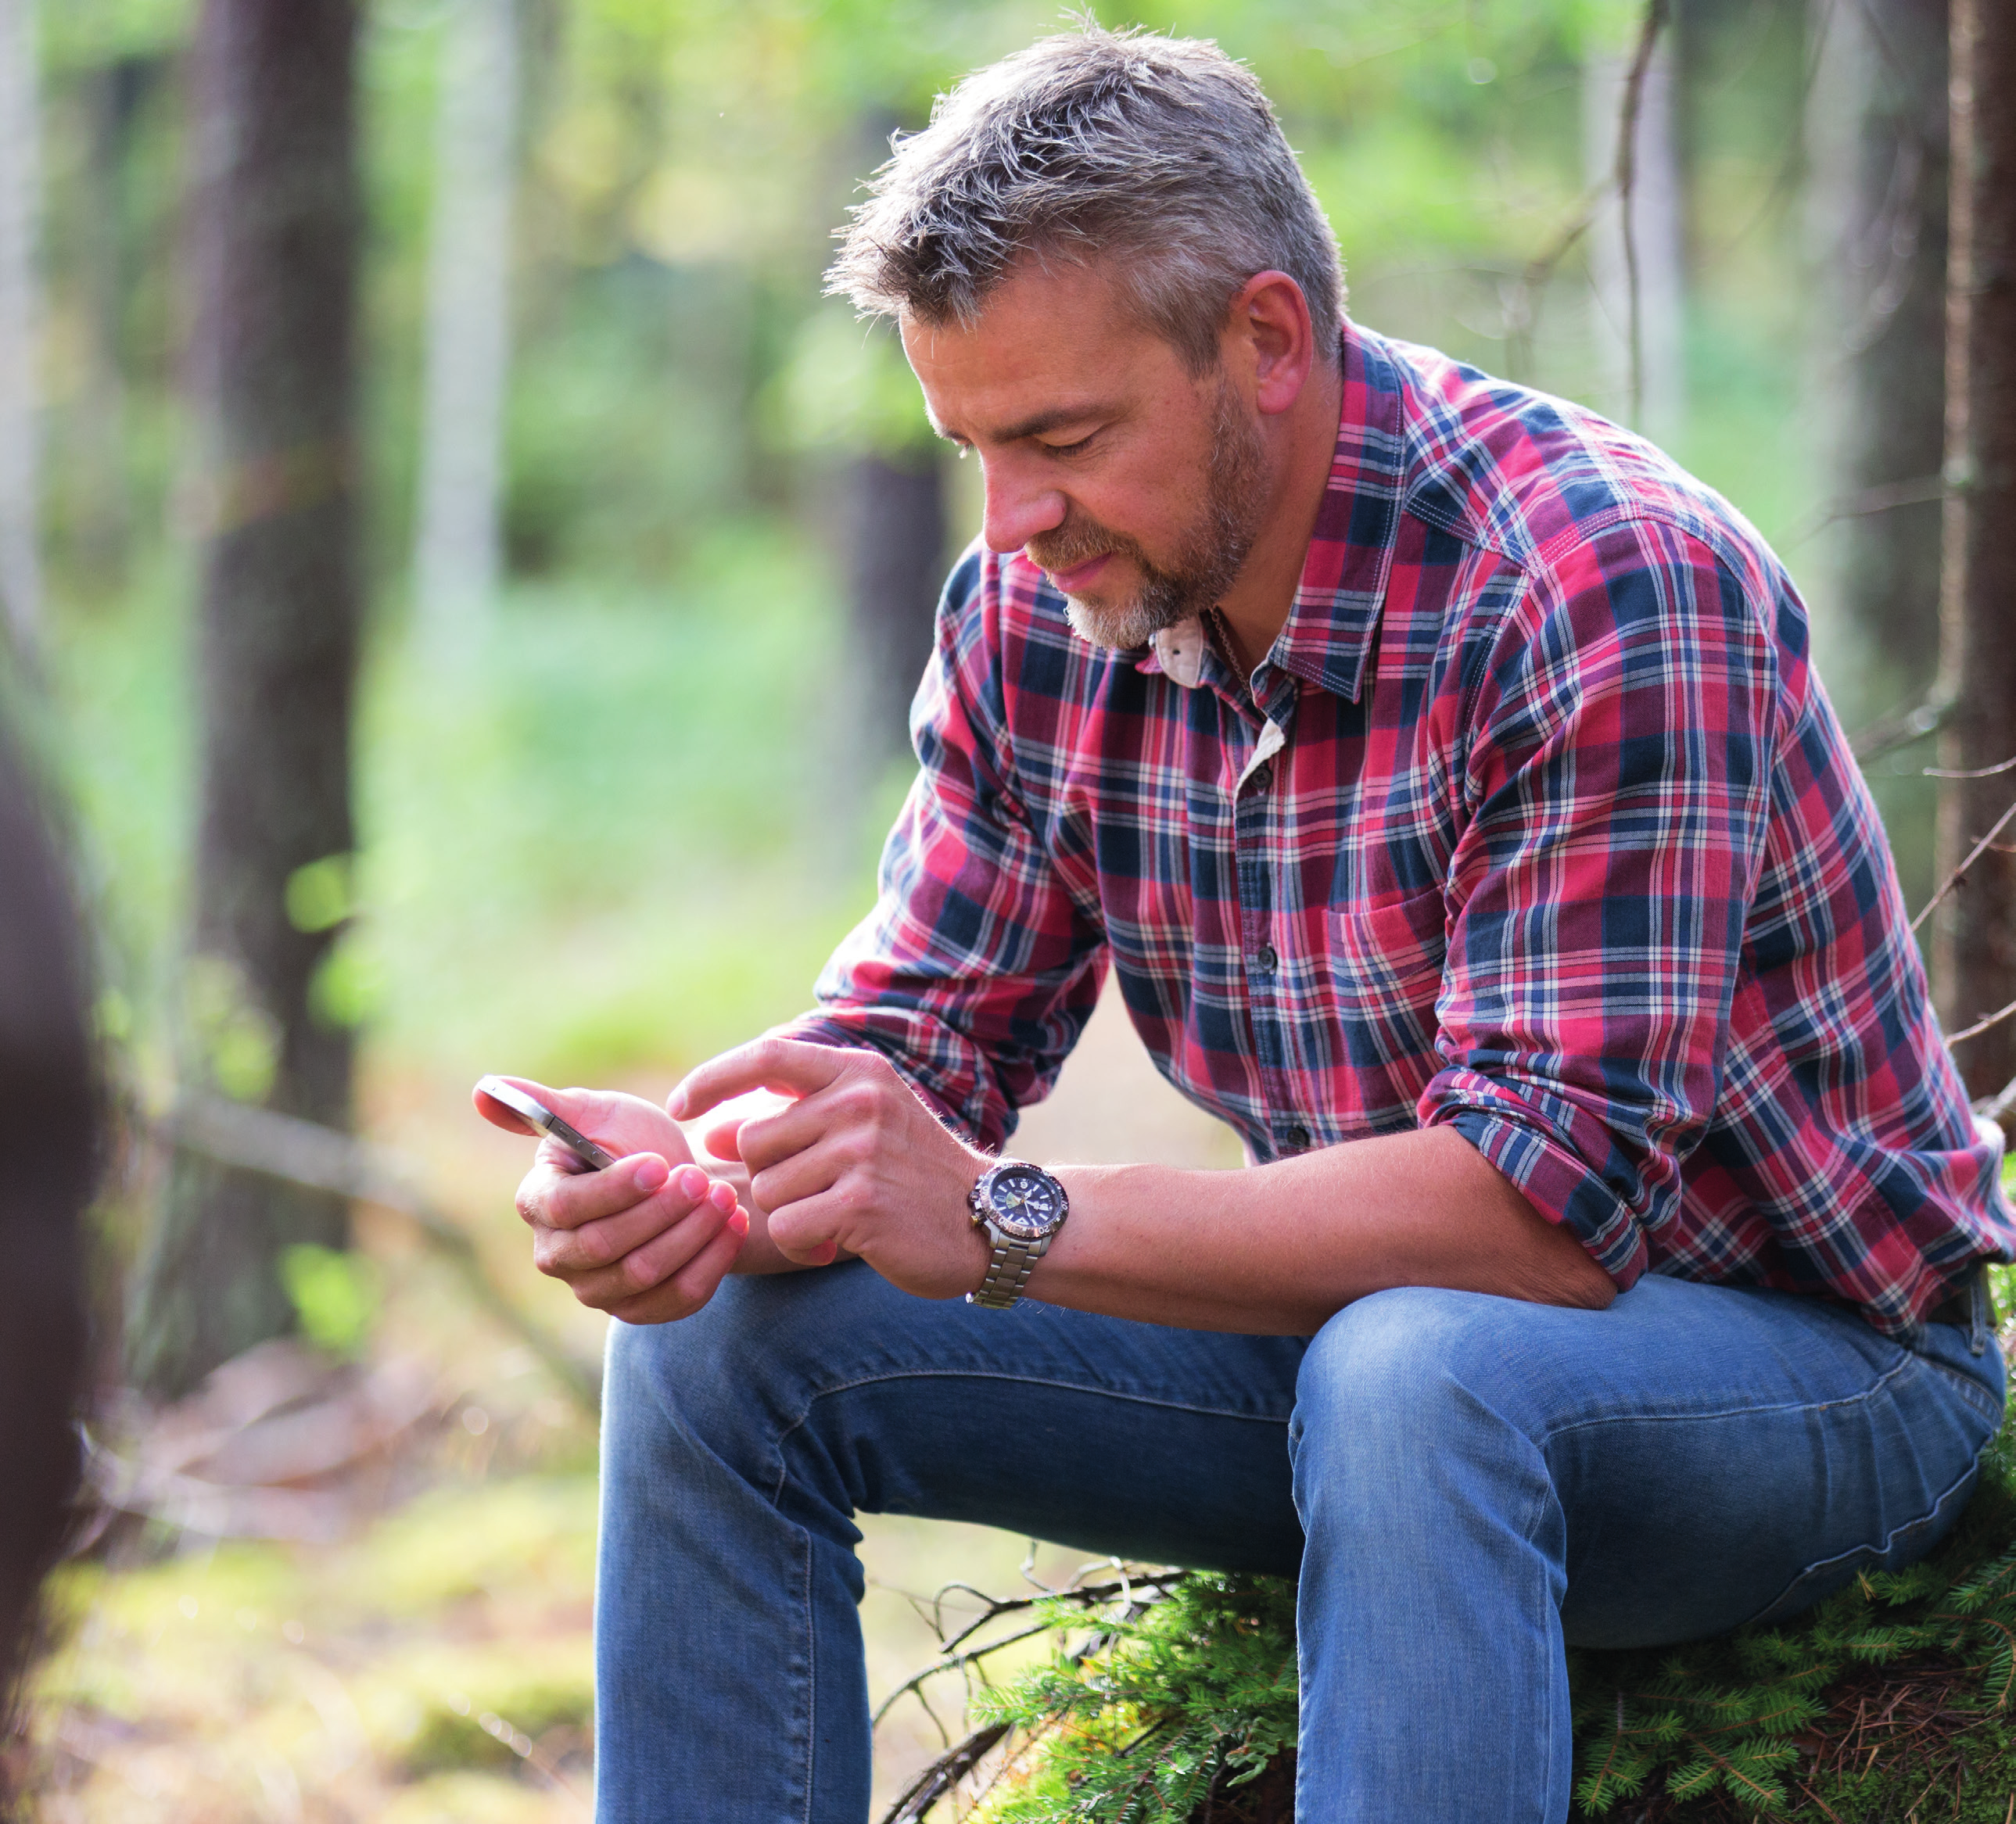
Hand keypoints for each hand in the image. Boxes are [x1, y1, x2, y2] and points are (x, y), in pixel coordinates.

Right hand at [474, 1077, 748, 1323]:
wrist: (676, 1175)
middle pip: (607, 1248)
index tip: (660, 1162)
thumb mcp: (594, 1112)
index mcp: (538, 1202)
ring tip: (724, 1196)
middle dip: (662, 1212)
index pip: (569, 1208)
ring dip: (693, 1235)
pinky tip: (735, 1224)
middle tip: (702, 1179)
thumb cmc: (627, 1139)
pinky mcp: (639, 1309)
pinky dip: (713, 1262)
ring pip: (645, 1276)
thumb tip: (482, 1088)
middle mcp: (557, 1255)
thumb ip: (545, 1105)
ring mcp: (596, 1290)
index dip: (617, 1189)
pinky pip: (677, 1300)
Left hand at [671, 1040, 992, 1300]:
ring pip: (767, 1189)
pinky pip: (786, 1227)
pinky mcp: (861, 1203)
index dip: (712, 1079)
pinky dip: (800, 1245)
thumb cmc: (914, 1174)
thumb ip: (794, 1119)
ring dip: (789, 1214)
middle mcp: (858, 1101)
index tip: (677, 1107)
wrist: (989, 1219)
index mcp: (857, 1071)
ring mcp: (861, 1151)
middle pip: (753, 1139)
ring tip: (835, 1216)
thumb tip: (711, 1131)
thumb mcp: (864, 1124)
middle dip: (768, 1176)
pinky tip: (834, 1243)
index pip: (765, 1057)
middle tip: (814, 1193)